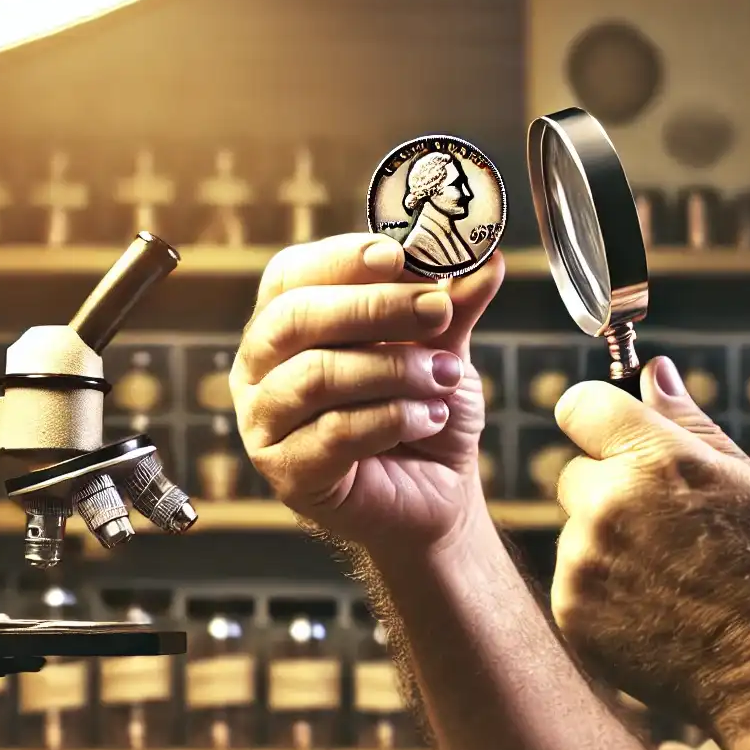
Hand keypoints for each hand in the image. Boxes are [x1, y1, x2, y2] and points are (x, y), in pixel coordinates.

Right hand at [231, 234, 502, 553]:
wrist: (435, 494)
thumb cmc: (424, 412)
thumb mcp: (442, 347)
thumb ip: (456, 305)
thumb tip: (487, 259)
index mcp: (285, 324)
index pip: (293, 274)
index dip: (342, 259)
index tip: (399, 255)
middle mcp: (261, 369)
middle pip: (297, 318)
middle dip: (374, 308)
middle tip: (437, 311)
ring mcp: (265, 423)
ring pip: (318, 376)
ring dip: (394, 370)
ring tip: (445, 376)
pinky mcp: (288, 473)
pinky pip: (336, 433)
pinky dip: (394, 418)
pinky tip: (431, 418)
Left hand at [551, 356, 749, 731]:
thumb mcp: (748, 483)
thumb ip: (689, 424)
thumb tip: (652, 371)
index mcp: (655, 460)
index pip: (580, 407)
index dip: (597, 418)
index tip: (614, 436)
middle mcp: (608, 506)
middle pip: (575, 472)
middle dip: (610, 488)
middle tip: (667, 527)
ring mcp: (584, 563)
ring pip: (576, 530)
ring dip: (607, 543)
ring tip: (671, 577)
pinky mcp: (572, 612)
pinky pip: (573, 580)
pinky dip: (603, 590)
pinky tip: (655, 608)